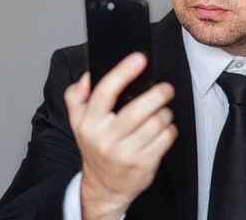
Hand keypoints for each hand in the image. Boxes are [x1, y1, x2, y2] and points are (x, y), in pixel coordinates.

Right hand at [64, 52, 177, 219]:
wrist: (104, 187)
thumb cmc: (96, 148)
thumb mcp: (78, 123)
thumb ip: (76, 97)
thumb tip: (86, 76)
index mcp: (88, 123)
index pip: (105, 92)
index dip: (123, 72)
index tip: (139, 58)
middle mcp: (105, 138)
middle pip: (136, 110)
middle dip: (157, 94)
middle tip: (165, 88)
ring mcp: (124, 153)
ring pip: (155, 123)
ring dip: (165, 113)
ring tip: (162, 112)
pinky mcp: (143, 164)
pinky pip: (165, 138)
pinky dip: (170, 129)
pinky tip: (164, 129)